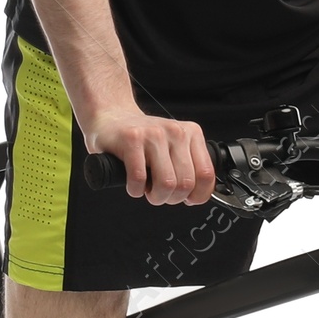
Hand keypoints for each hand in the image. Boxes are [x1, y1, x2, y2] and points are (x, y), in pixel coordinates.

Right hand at [82, 105, 216, 204]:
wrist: (112, 117)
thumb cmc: (142, 139)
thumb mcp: (174, 147)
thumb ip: (189, 166)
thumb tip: (197, 196)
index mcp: (191, 133)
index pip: (206, 174)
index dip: (197, 195)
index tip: (187, 199)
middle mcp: (176, 131)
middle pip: (185, 184)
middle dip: (171, 198)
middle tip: (160, 194)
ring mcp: (154, 134)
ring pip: (166, 184)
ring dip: (155, 196)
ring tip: (147, 190)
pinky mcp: (131, 139)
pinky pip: (139, 178)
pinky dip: (135, 190)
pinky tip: (133, 184)